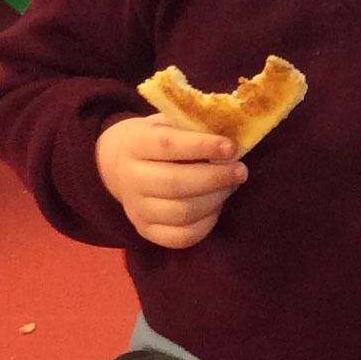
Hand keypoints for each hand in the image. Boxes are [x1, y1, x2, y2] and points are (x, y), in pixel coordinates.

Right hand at [95, 114, 245, 248]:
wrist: (120, 166)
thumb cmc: (159, 140)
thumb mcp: (169, 123)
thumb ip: (195, 125)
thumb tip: (237, 129)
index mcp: (135, 144)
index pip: (167, 145)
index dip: (202, 146)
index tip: (231, 147)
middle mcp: (130, 178)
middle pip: (175, 183)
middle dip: (215, 178)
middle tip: (240, 171)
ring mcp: (136, 209)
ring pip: (182, 212)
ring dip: (215, 200)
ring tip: (230, 186)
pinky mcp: (146, 231)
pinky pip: (181, 237)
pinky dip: (206, 224)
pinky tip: (215, 207)